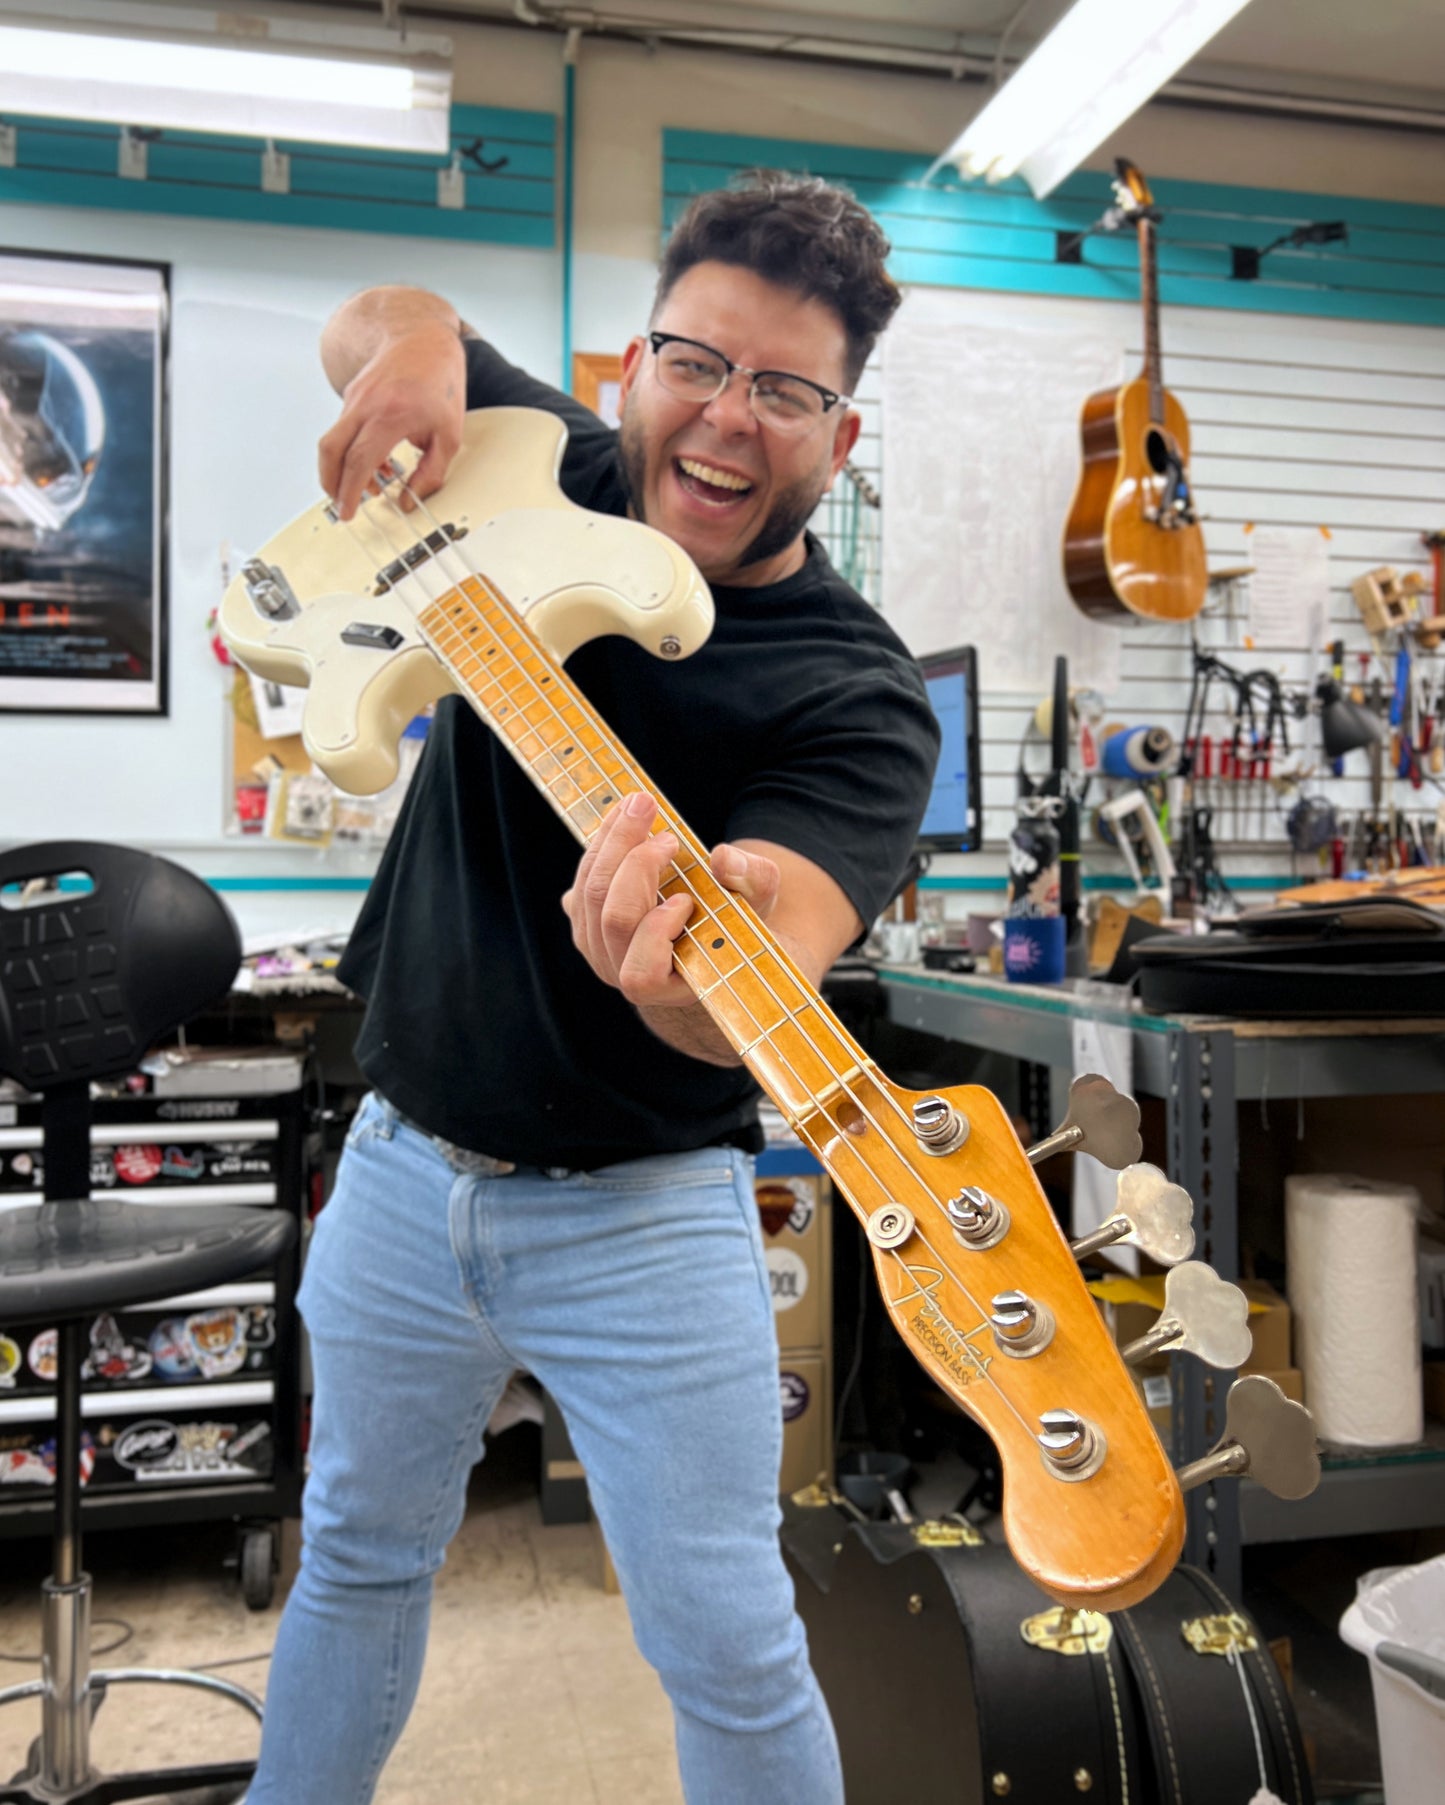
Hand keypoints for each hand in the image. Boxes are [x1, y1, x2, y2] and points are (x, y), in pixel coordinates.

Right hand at [318, 322, 465, 520]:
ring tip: (366, 486)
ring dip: (343, 468)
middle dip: (331, 483)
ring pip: (334, 440)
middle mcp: (365, 404)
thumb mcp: (449, 434)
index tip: (348, 510)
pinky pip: (344, 429)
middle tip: (342, 503)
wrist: (422, 336)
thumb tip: (410, 500)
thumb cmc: (440, 381)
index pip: (359, 460)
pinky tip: (374, 461)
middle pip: (331, 450)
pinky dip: (351, 450)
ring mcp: (355, 397)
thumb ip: (431, 472)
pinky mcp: (352, 395)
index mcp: (391, 415)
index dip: (350, 490)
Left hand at [561, 792, 781, 1009]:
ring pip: (589, 896)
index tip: (686, 899)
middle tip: (666, 827)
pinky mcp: (584, 922)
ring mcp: (597, 949)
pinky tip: (623, 818)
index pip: (641, 975)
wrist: (706, 930)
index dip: (656, 932)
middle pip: (613, 919)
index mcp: (666, 987)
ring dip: (613, 843)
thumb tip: (723, 858)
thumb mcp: (758, 903)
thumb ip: (754, 881)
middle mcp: (622, 973)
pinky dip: (600, 845)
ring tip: (641, 807)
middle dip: (638, 863)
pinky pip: (580, 882)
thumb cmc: (736, 923)